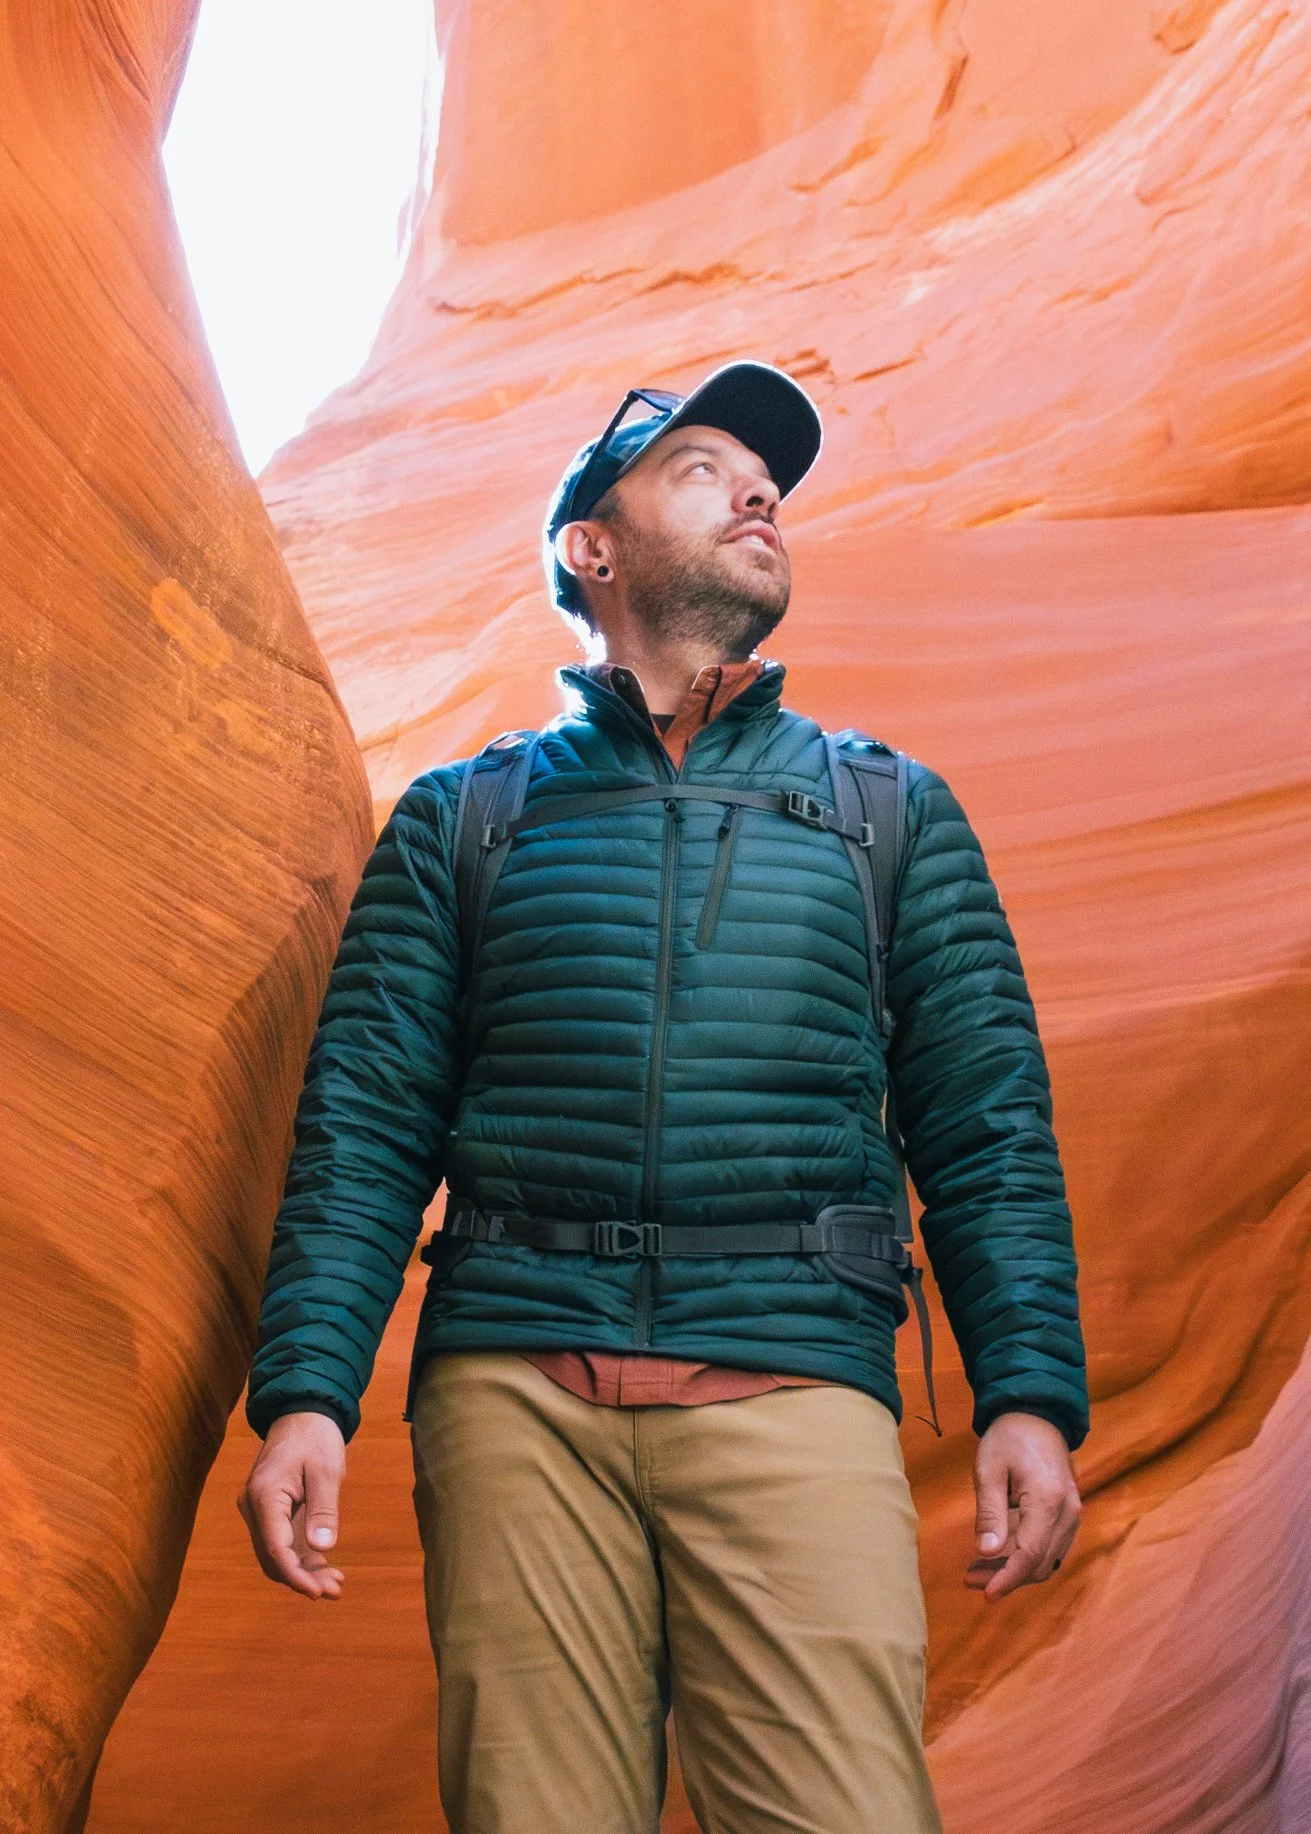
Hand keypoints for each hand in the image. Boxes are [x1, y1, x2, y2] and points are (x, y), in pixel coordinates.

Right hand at [238, 1411, 346, 1599]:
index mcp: (264, 1496)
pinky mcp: (270, 1512)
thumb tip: (322, 1548)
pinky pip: (282, 1543)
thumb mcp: (326, 1470)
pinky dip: (302, 1558)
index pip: (275, 1547)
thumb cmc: (316, 1437)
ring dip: (303, 1572)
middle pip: (273, 1557)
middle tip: (335, 1591)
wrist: (302, 1412)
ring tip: (336, 1585)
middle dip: (301, 1578)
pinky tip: (326, 1568)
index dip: (295, 1575)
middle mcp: (254, 1507)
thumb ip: (323, 1509)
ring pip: (276, 1554)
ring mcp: (259, 1511)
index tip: (318, 1593)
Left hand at [966, 1412, 1080, 1601]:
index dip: (1008, 1578)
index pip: (1030, 1555)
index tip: (985, 1594)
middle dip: (1007, 1577)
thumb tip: (987, 1553)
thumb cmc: (1008, 1438)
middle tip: (970, 1579)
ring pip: (1047, 1559)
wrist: (1037, 1415)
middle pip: (1040, 1563)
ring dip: (1015, 1570)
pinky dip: (1026, 1557)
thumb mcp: (989, 1469)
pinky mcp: (1068, 1515)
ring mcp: (1072, 1515)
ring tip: (978, 1570)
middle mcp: (1068, 1514)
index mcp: (1048, 1501)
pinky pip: (1050, 1547)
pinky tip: (999, 1555)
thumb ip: (990, 1512)